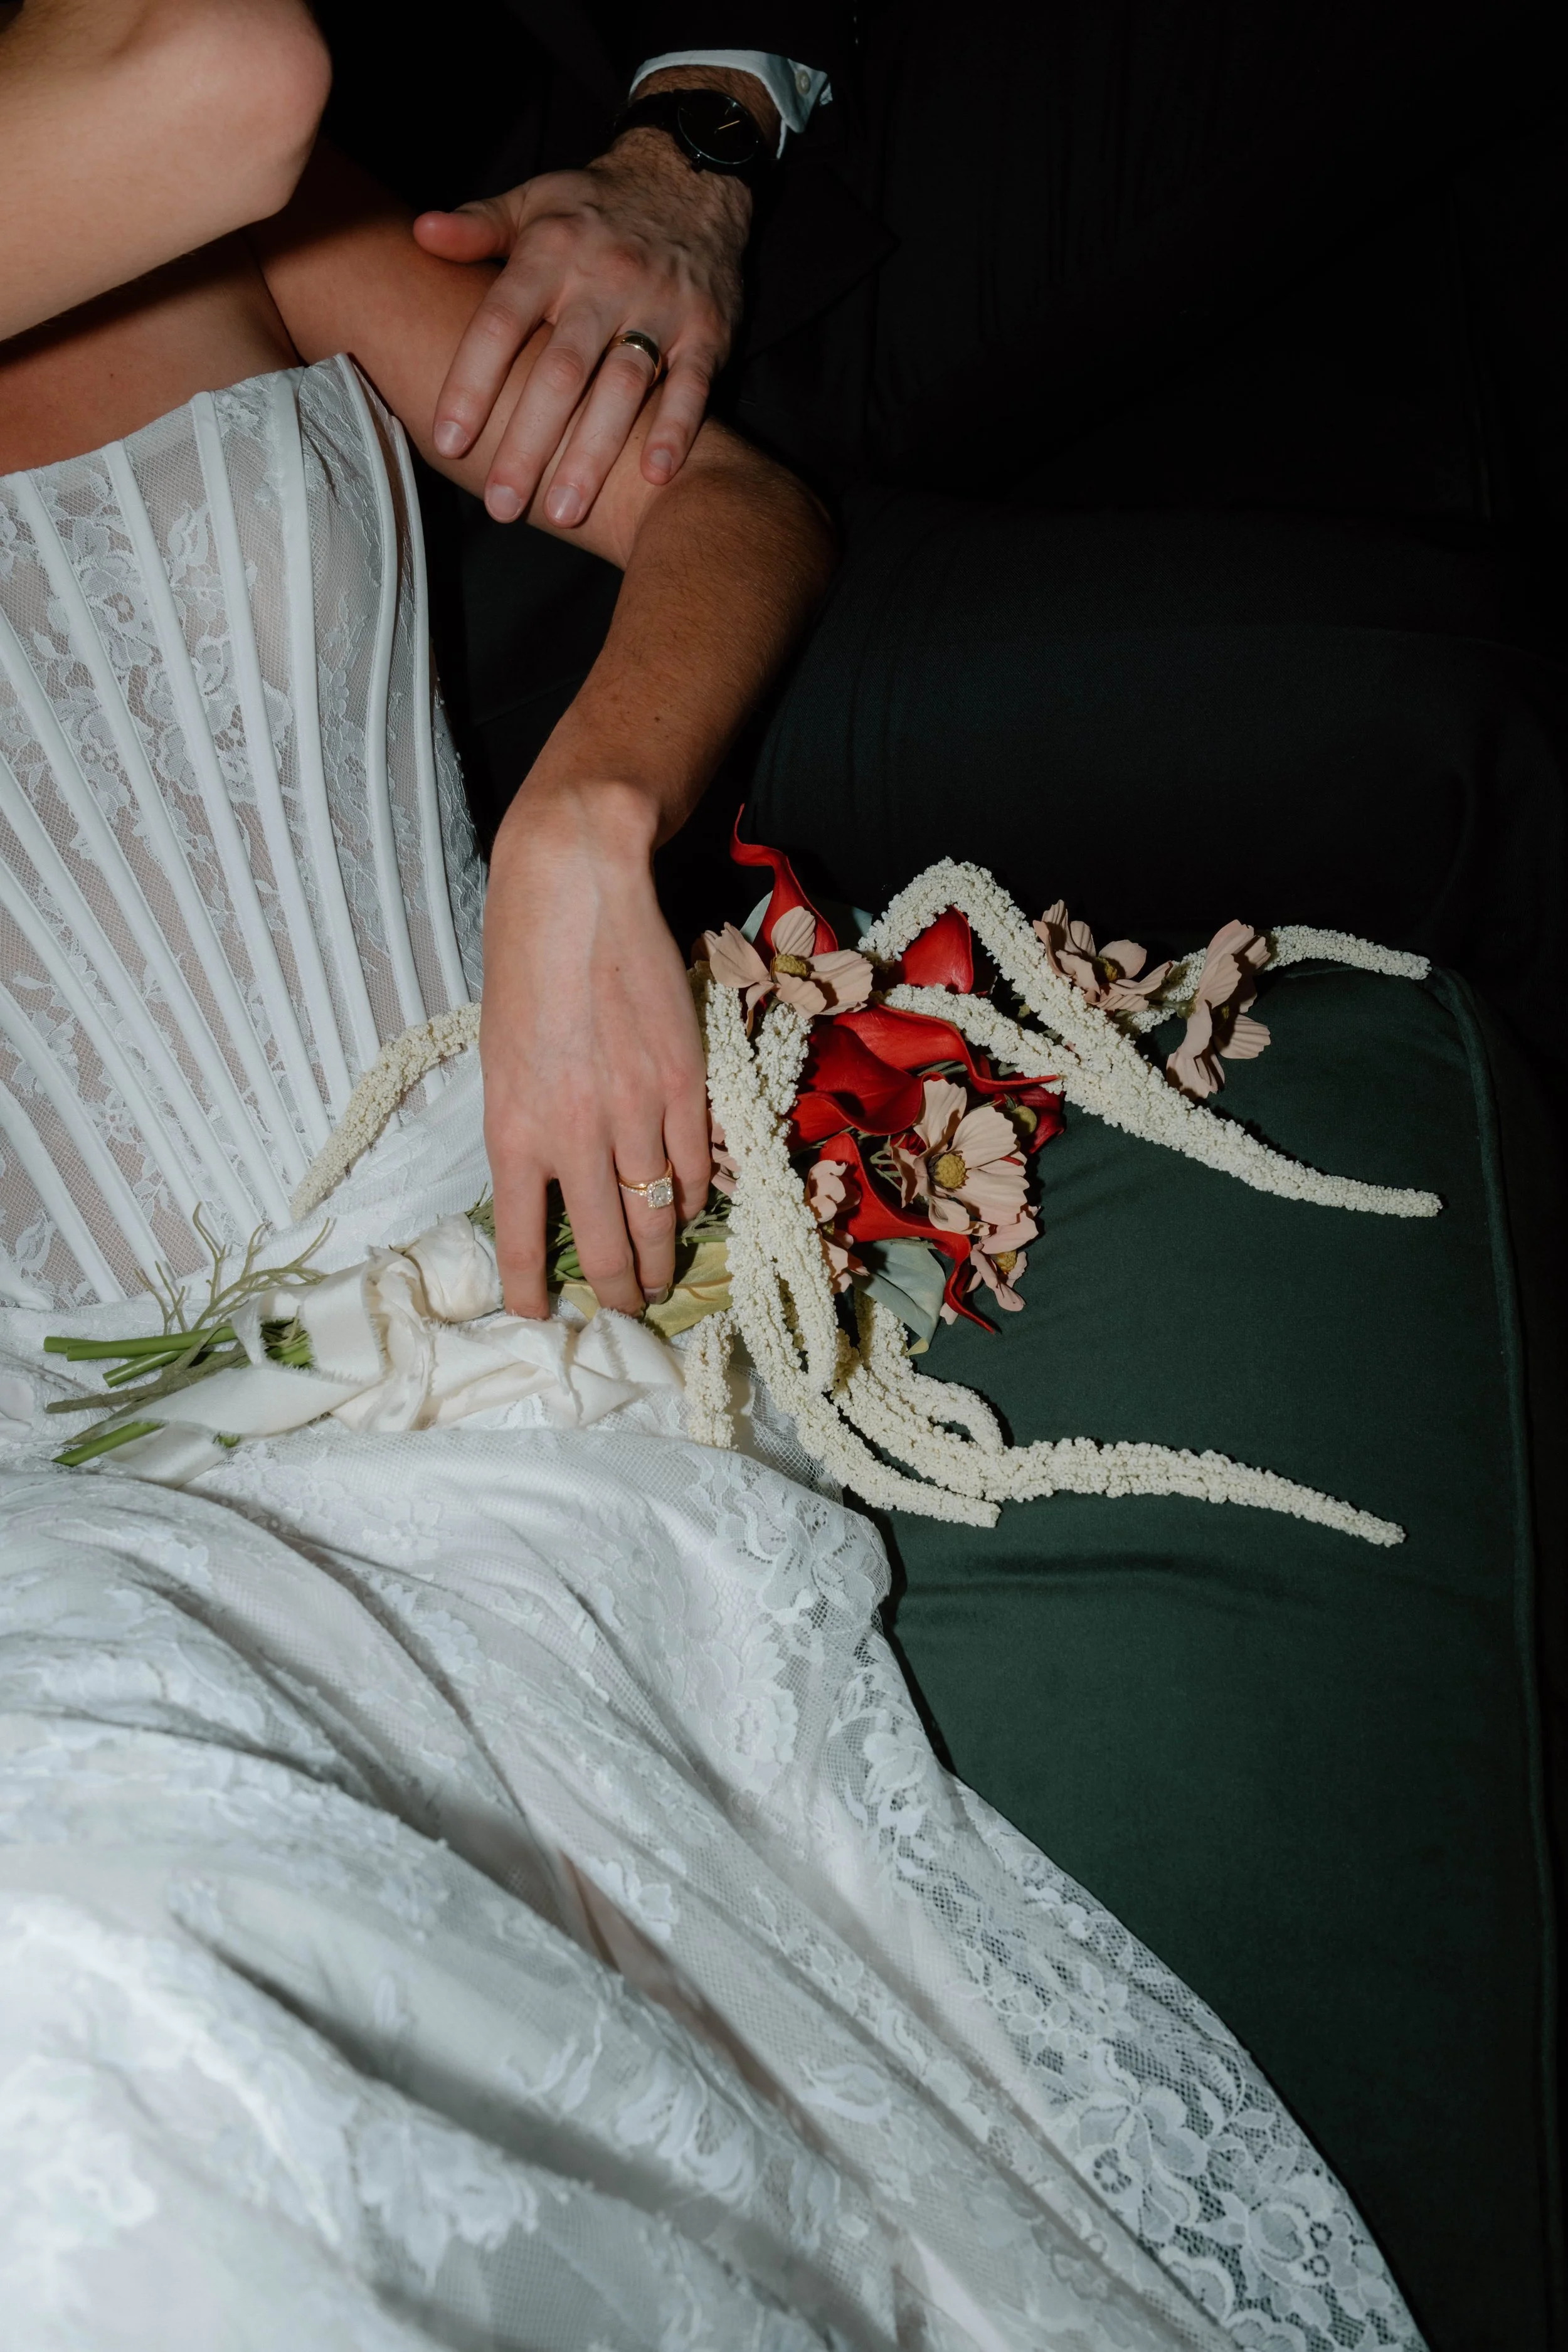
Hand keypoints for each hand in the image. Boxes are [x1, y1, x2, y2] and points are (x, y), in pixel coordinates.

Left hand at [414, 132, 747, 527]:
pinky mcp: (707, 329)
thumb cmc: (596, 209)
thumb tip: (420, 234)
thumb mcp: (534, 203)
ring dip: (593, 453)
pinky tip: (655, 475)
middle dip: (528, 442)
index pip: (501, 322)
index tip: (449, 440)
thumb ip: (478, 227)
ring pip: (623, 387)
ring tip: (563, 511)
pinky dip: (676, 429)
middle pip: (560, 371)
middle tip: (501, 505)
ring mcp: (660, 306)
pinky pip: (691, 385)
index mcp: (552, 252)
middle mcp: (605, 279)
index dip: (473, 382)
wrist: (689, 178)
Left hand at [480, 779, 711, 1318]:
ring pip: (659, 1217)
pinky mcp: (685, 1084)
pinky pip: (697, 1166)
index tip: (544, 1315)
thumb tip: (551, 1189)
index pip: (522, 1240)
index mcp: (513, 1131)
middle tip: (628, 1308)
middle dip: (620, 1293)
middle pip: (605, 1247)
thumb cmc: (522, 970)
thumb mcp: (500, 1063)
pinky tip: (689, 1204)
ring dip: (663, 1257)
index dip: (533, 1292)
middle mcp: (574, 1135)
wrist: (575, 892)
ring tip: (664, 1276)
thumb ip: (527, 1131)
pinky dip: (694, 1196)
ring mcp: (636, 1113)